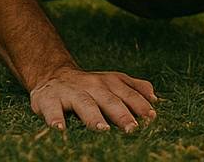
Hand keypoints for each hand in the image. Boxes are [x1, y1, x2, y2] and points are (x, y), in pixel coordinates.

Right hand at [29, 65, 157, 131]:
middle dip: (122, 115)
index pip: (129, 95)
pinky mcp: (49, 99)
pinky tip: (60, 130)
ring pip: (85, 104)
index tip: (151, 118)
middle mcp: (93, 85)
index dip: (140, 106)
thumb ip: (134, 88)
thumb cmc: (89, 84)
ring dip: (94, 117)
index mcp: (110, 82)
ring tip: (103, 129)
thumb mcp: (113, 81)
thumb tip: (155, 98)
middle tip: (133, 128)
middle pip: (110, 100)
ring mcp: (71, 92)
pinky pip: (53, 110)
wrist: (52, 74)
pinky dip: (56, 119)